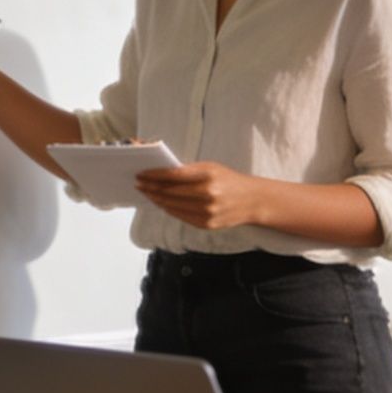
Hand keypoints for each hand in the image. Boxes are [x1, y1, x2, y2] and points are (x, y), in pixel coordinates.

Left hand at [133, 161, 266, 228]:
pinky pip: (180, 216)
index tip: (141, 174)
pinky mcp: (206, 225)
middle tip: (138, 183)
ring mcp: (206, 212)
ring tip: (147, 193)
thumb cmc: (229, 180)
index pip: (173, 175)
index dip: (154, 175)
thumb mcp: (211, 168)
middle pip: (170, 193)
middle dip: (151, 188)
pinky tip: (161, 203)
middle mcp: (207, 195)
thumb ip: (188, 171)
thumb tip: (161, 174)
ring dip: (156, 199)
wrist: (253, 201)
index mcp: (208, 176)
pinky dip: (168, 209)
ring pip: (172, 206)